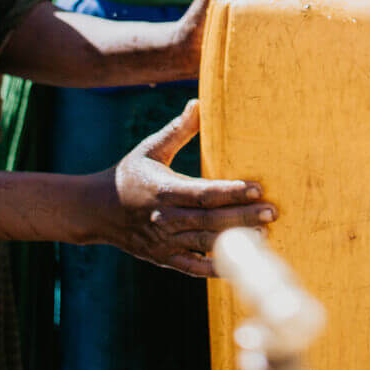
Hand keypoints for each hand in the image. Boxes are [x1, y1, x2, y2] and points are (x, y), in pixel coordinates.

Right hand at [108, 101, 275, 275]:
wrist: (96, 210)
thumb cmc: (128, 174)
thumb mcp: (150, 149)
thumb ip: (177, 129)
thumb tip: (199, 102)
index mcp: (164, 191)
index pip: (204, 193)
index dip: (232, 191)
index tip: (257, 187)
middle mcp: (165, 219)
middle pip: (211, 220)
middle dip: (243, 216)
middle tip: (273, 211)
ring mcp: (165, 242)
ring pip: (205, 244)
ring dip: (236, 241)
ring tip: (265, 234)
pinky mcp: (164, 258)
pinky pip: (193, 267)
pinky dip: (216, 268)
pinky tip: (240, 263)